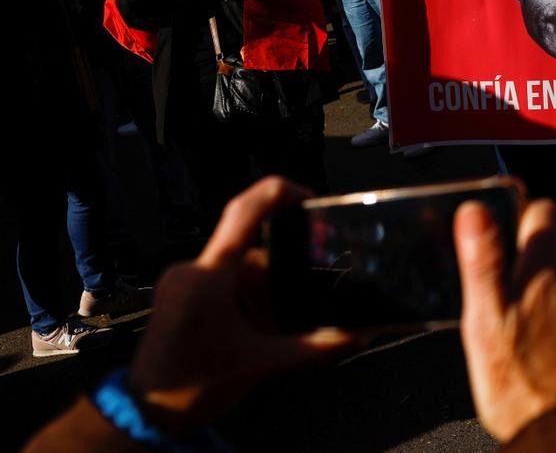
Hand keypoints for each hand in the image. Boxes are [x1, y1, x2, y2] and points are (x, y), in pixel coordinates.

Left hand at [128, 177, 360, 434]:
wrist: (144, 415)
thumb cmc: (191, 388)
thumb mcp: (261, 366)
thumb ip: (315, 347)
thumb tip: (359, 334)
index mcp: (208, 277)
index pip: (244, 212)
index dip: (280, 192)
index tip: (310, 198)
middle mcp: (192, 270)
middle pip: (255, 255)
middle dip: (281, 281)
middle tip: (295, 314)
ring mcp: (183, 281)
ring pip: (242, 273)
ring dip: (263, 298)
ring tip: (266, 336)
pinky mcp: (181, 294)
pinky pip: (225, 283)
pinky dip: (247, 302)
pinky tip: (252, 333)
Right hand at [455, 200, 555, 442]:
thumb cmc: (519, 383)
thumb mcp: (484, 320)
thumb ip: (483, 260)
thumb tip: (476, 211)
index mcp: (544, 271)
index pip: (543, 212)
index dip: (525, 217)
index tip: (512, 234)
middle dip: (536, 276)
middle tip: (512, 314)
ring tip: (533, 341)